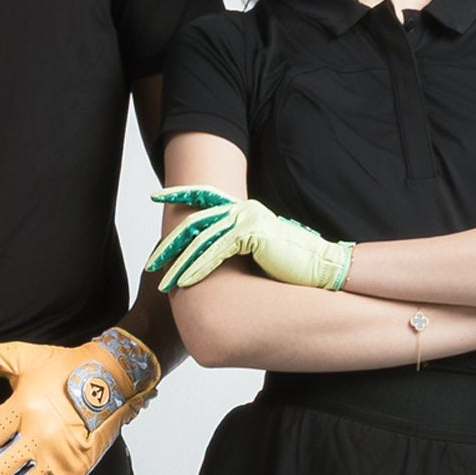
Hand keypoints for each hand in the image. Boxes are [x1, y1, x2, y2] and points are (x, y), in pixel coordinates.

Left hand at [147, 185, 352, 291]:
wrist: (323, 266)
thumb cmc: (292, 263)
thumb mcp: (258, 248)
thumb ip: (236, 244)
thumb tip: (211, 254)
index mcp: (242, 210)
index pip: (205, 198)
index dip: (180, 194)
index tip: (156, 196)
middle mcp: (241, 210)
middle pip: (196, 224)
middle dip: (171, 245)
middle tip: (152, 262)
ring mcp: (246, 220)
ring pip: (202, 240)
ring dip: (181, 263)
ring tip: (164, 280)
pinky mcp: (251, 234)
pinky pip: (217, 252)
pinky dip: (199, 268)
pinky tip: (185, 281)